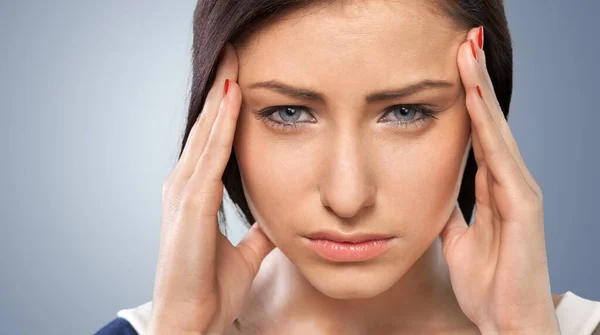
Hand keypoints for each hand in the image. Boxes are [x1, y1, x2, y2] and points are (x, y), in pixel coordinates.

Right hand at [147, 43, 274, 334]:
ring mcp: (183, 194)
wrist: (190, 322)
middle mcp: (185, 187)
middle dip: (221, 91)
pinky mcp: (189, 207)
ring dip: (221, 97)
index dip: (226, 110)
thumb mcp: (242, 254)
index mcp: (196, 196)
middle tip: (234, 54)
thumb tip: (274, 222)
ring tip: (233, 63)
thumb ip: (255, 233)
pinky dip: (220, 127)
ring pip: (206, 135)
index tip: (240, 79)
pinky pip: (209, 158)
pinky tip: (231, 101)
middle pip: (206, 129)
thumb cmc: (208, 288)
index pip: (213, 143)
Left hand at [439, 27, 559, 333]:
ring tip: (467, 53)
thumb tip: (428, 193)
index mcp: (493, 189)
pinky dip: (488, 125)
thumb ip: (451, 213)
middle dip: (475, 82)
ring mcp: (520, 192)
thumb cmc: (487, 283)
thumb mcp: (457, 240)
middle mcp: (509, 183)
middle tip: (464, 42)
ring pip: (497, 131)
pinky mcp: (524, 206)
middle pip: (489, 123)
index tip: (450, 68)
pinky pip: (501, 158)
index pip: (476, 135)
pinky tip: (475, 98)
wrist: (506, 322)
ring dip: (481, 91)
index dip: (465, 101)